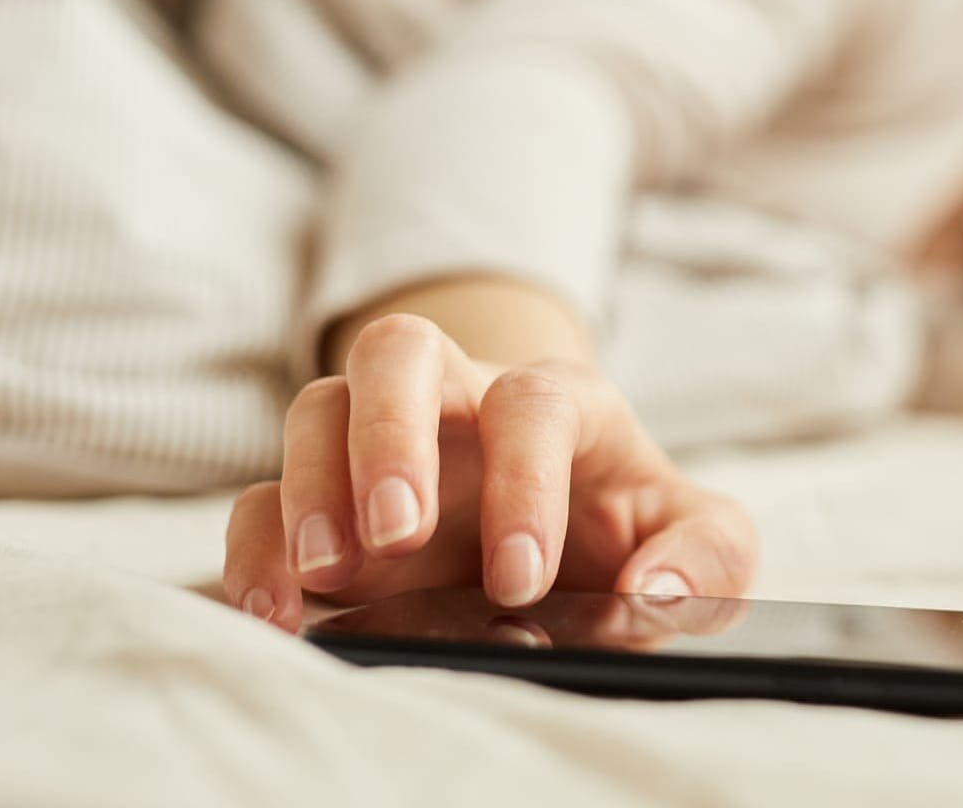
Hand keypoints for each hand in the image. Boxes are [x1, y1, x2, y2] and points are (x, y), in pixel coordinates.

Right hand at [223, 314, 758, 630]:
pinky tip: (274, 609)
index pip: (534, 403)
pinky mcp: (327, 507)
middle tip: (398, 533)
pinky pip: (262, 498)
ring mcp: (383, 447)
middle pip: (402, 353)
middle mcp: (462, 403)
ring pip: (319, 408)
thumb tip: (657, 593)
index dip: (523, 482)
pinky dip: (255, 547)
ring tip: (328, 573)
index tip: (523, 578)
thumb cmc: (638, 527)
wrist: (581, 536)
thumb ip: (707, 556)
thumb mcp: (703, 540)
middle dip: (391, 433)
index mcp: (563, 402)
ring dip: (310, 485)